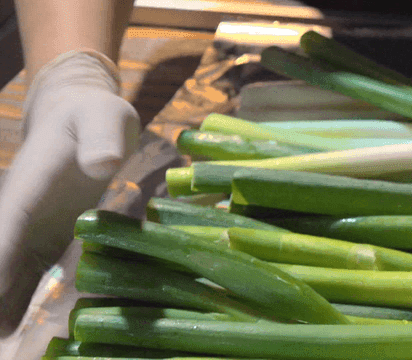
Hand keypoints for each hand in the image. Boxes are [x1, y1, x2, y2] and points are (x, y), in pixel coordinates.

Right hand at [0, 51, 138, 335]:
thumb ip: (101, 138)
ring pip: (9, 278)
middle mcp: (20, 218)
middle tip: (4, 346)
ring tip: (9, 348)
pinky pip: (31, 277)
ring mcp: (32, 233)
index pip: (3, 235)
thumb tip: (104, 164)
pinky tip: (24, 332)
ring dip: (5, 311)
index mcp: (26, 192)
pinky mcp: (51, 241)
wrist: (86, 118)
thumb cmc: (96, 116)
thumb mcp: (105, 117)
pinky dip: (23, 304)